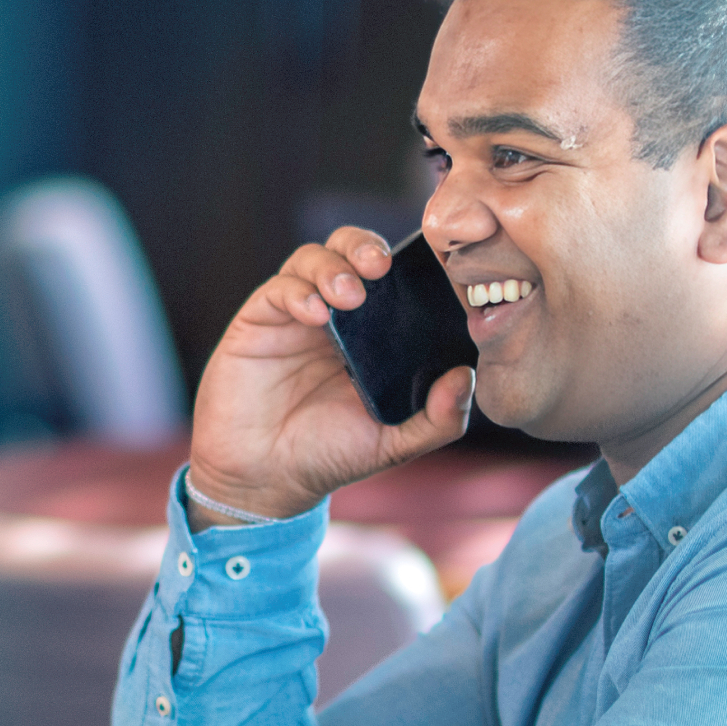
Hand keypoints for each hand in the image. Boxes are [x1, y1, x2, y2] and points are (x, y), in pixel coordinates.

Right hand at [186, 227, 476, 525]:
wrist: (265, 478)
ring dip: (333, 267)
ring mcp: (295, 314)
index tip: (424, 268)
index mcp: (371, 332)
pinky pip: (278, 289)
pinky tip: (313, 313)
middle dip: (365, 247)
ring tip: (348, 296)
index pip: (391, 276)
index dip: (407, 262)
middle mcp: (334, 315)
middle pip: (350, 250)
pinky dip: (298, 292)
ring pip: (313, 259)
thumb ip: (438, 419)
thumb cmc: (328, 454)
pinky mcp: (260, 320)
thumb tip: (466, 377)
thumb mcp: (394, 443)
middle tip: (380, 266)